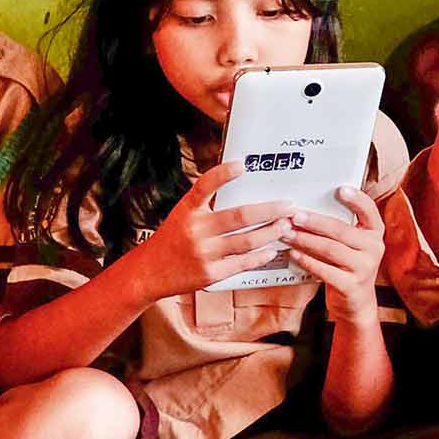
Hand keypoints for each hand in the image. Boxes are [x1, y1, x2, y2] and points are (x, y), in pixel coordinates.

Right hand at [124, 163, 297, 300]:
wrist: (149, 272)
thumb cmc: (171, 239)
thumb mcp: (182, 214)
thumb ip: (206, 203)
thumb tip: (240, 186)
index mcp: (187, 211)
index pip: (204, 186)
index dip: (223, 174)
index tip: (243, 164)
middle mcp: (195, 230)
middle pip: (240, 216)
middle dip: (270, 210)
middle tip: (289, 205)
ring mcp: (203, 254)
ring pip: (247, 241)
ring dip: (271, 232)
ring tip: (285, 225)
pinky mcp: (210, 274)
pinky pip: (242, 263)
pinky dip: (260, 256)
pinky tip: (271, 249)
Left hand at [285, 186, 387, 323]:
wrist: (356, 304)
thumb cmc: (348, 267)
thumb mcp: (352, 246)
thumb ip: (340, 228)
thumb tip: (307, 208)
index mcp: (375, 233)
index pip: (369, 211)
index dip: (356, 199)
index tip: (340, 189)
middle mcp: (374, 249)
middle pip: (341, 230)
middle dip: (315, 222)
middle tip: (294, 215)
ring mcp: (364, 268)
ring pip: (331, 249)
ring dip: (306, 240)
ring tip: (288, 233)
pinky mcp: (351, 286)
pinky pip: (325, 270)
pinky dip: (307, 261)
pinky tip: (293, 254)